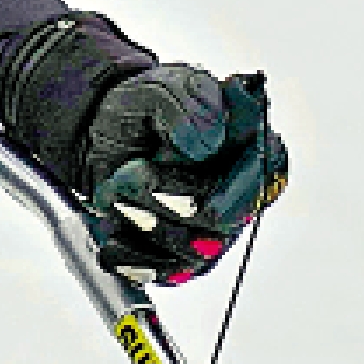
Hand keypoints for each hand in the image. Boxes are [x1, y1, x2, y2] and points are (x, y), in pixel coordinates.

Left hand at [0, 13, 285, 283]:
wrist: (103, 134)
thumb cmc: (143, 108)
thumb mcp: (159, 90)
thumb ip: (186, 107)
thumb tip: (205, 144)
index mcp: (253, 143)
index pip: (260, 178)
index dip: (224, 190)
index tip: (180, 190)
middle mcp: (244, 190)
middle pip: (223, 220)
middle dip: (164, 200)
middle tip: (126, 174)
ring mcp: (217, 227)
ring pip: (195, 250)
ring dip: (144, 222)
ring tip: (114, 190)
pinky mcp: (188, 254)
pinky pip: (171, 273)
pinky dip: (135, 258)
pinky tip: (112, 237)